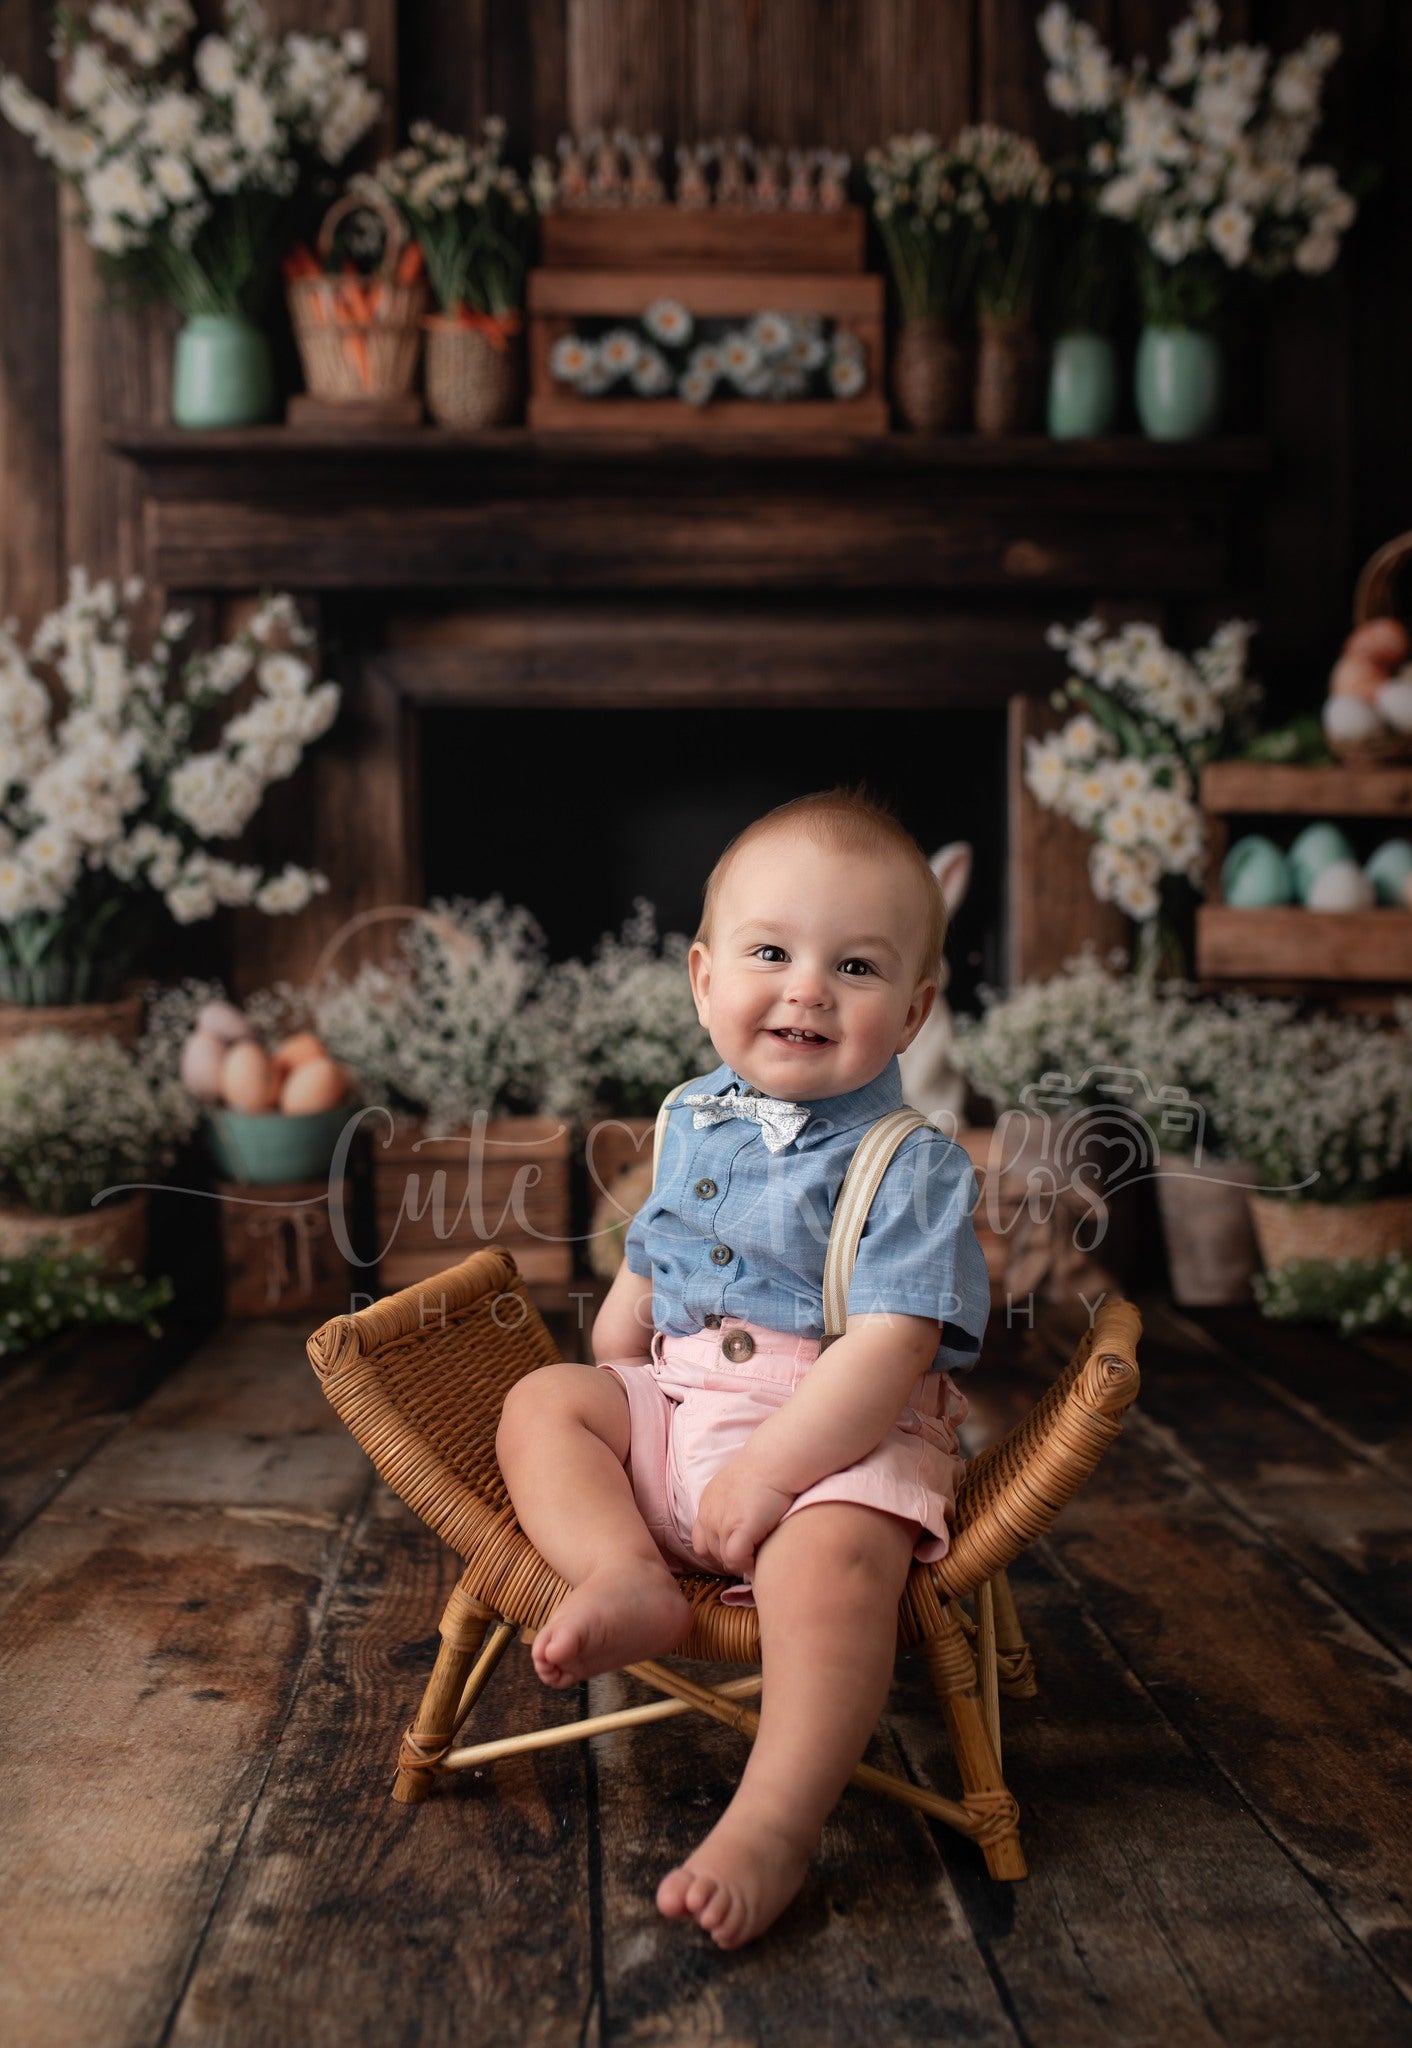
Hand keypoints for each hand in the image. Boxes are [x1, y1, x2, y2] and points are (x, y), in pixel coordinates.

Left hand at [691, 1455, 796, 1577]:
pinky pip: (736, 1559)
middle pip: (711, 1553)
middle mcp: (708, 1515)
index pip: (701, 1541)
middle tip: (752, 1554)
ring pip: (724, 1559)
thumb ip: (729, 1505)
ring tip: (759, 1555)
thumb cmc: (764, 1469)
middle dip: (731, 1557)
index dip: (719, 1549)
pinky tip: (762, 1556)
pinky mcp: (739, 1529)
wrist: (774, 1461)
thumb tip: (741, 1522)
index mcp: (707, 1505)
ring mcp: (721, 1523)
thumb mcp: (735, 1486)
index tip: (738, 1548)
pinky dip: (748, 1563)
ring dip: (742, 1562)